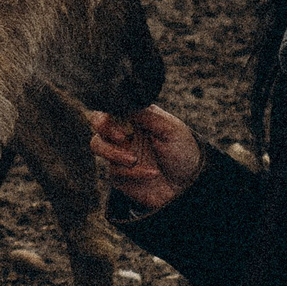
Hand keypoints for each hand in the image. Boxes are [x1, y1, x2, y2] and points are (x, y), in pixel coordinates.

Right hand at [88, 103, 203, 212]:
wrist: (189, 183)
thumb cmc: (182, 151)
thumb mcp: (170, 128)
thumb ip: (147, 115)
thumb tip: (124, 102)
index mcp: (135, 119)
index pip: (112, 108)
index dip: (110, 112)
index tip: (123, 124)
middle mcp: (124, 134)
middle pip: (98, 123)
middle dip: (105, 129)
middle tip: (123, 138)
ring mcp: (119, 154)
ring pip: (98, 146)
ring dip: (114, 153)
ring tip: (135, 160)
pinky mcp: (119, 174)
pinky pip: (115, 171)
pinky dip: (134, 173)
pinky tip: (152, 174)